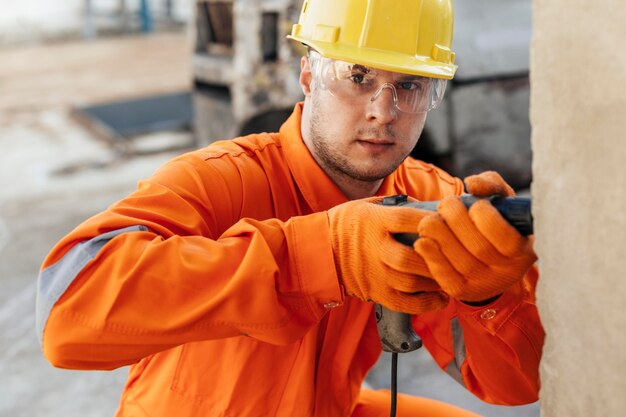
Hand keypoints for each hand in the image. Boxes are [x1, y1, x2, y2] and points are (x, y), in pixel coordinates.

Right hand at [327, 198, 448, 313]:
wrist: (319, 252)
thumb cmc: (347, 224)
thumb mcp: (367, 205)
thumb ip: (397, 206)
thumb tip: (430, 208)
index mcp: (374, 221)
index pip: (406, 219)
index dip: (431, 220)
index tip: (451, 219)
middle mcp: (375, 248)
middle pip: (410, 257)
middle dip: (436, 257)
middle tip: (456, 254)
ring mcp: (374, 273)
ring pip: (410, 282)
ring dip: (435, 280)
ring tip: (452, 275)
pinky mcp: (376, 292)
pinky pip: (405, 303)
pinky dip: (427, 303)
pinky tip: (441, 297)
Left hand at [413, 171, 536, 301]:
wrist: (488, 257)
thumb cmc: (496, 220)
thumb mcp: (502, 200)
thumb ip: (492, 185)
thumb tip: (472, 183)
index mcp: (524, 249)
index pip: (507, 239)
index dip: (487, 219)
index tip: (476, 205)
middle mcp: (508, 272)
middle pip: (479, 249)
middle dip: (457, 221)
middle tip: (446, 204)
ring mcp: (485, 284)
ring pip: (461, 263)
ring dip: (440, 237)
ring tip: (430, 220)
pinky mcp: (463, 290)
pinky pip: (446, 278)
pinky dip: (431, 258)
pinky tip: (422, 241)